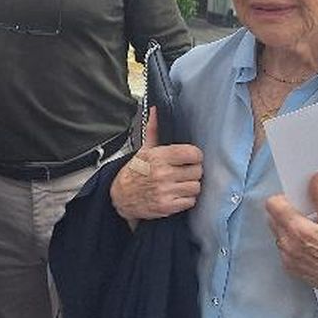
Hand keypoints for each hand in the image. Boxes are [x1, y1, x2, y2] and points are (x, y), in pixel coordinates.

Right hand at [109, 106, 202, 225]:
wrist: (120, 196)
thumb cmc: (134, 171)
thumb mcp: (143, 150)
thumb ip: (154, 130)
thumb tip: (156, 110)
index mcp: (158, 157)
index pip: (192, 154)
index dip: (195, 155)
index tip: (191, 158)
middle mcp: (163, 174)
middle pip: (197, 171)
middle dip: (193, 171)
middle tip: (185, 171)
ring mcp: (165, 191)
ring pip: (195, 187)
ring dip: (190, 186)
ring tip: (180, 183)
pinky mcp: (167, 207)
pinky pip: (190, 201)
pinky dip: (186, 199)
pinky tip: (177, 194)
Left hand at [265, 172, 317, 309]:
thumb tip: (316, 178)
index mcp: (298, 230)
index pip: (272, 205)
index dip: (282, 199)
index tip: (295, 201)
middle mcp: (288, 245)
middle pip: (272, 219)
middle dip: (284, 213)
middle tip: (304, 215)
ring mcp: (287, 259)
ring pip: (277, 234)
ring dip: (287, 229)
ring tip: (308, 231)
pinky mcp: (290, 269)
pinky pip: (283, 250)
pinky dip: (291, 244)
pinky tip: (309, 246)